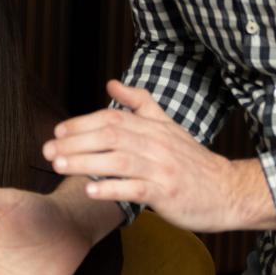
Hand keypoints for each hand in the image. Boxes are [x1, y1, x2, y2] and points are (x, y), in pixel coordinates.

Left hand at [44, 80, 275, 231]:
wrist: (228, 191)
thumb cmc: (193, 163)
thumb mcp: (168, 127)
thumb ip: (140, 104)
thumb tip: (112, 82)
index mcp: (154, 127)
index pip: (112, 117)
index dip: (82, 122)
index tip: (58, 130)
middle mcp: (156, 143)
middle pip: (110, 135)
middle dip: (74, 141)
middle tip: (47, 150)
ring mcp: (162, 168)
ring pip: (118, 159)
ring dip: (84, 162)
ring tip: (59, 165)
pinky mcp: (167, 192)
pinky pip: (135, 188)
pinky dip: (111, 188)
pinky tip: (90, 190)